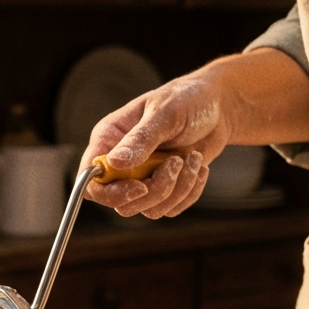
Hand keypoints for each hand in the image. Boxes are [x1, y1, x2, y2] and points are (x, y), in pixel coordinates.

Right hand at [81, 76, 226, 218]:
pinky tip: (199, 167)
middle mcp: (120, 163)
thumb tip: (113, 163)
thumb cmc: (187, 99)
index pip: (90, 179)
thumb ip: (139, 139)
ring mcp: (141, 178)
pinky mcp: (163, 188)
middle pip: (120, 202)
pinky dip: (189, 192)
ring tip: (194, 159)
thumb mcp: (164, 113)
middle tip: (177, 161)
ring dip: (177, 189)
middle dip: (155, 190)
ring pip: (147, 209)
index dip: (109, 192)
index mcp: (109, 139)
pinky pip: (169, 209)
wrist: (217, 107)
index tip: (140, 187)